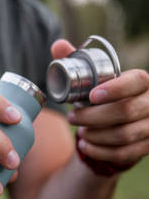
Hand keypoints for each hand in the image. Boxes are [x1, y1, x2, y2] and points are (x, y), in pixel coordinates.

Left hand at [53, 39, 148, 164]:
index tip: (91, 96)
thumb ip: (75, 60)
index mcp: (142, 81)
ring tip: (80, 132)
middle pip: (127, 111)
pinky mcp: (147, 146)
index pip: (137, 81)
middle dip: (93, 117)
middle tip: (73, 118)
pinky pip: (124, 153)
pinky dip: (101, 151)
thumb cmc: (102, 96)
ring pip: (124, 135)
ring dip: (96, 135)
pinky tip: (87, 146)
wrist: (117, 123)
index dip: (115, 89)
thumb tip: (58, 45)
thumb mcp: (90, 78)